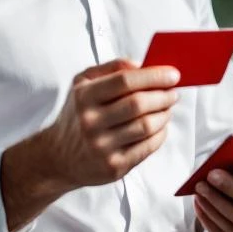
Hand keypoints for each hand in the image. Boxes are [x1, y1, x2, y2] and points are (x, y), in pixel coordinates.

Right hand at [44, 58, 180, 188]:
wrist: (59, 157)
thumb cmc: (77, 115)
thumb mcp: (83, 83)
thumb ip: (112, 68)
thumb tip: (142, 65)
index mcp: (84, 97)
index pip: (125, 81)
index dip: (153, 76)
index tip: (172, 74)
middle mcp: (91, 122)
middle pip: (139, 104)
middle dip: (163, 96)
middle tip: (173, 92)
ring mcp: (102, 147)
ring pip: (146, 126)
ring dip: (165, 114)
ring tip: (167, 108)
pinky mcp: (114, 166)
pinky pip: (147, 147)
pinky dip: (160, 134)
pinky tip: (159, 126)